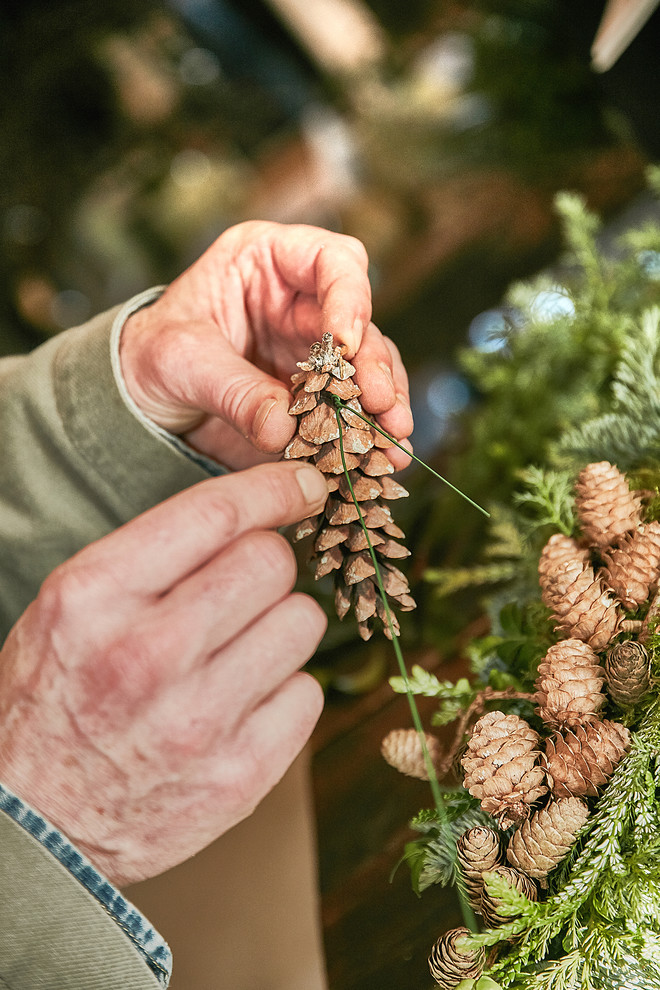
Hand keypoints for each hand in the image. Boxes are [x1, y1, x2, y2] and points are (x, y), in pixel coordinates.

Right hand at [0, 461, 327, 886]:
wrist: (38, 824)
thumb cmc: (58, 697)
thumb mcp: (74, 606)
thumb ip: (157, 555)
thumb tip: (259, 513)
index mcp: (97, 596)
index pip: (215, 513)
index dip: (274, 487)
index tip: (305, 483)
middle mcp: (149, 654)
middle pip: (271, 562)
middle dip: (267, 564)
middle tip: (241, 591)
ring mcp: (199, 720)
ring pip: (303, 622)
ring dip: (279, 627)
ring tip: (236, 653)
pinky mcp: (239, 775)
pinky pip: (308, 692)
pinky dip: (284, 691)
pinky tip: (242, 704)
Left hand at [120, 221, 412, 470]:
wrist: (140, 400)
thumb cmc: (151, 355)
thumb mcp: (180, 362)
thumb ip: (232, 390)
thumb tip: (283, 429)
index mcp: (267, 261)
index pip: (331, 261)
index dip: (349, 299)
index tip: (347, 345)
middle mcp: (303, 301)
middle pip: (361, 324)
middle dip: (375, 367)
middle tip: (381, 407)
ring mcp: (315, 350)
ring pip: (369, 369)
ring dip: (385, 406)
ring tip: (393, 441)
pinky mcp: (318, 396)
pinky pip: (353, 411)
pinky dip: (368, 436)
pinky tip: (383, 460)